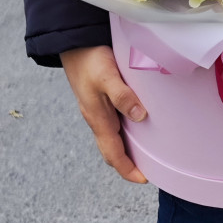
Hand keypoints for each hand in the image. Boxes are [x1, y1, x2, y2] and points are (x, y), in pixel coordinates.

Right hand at [60, 45, 147, 183]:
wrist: (74, 43)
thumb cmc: (90, 59)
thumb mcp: (107, 77)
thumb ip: (123, 96)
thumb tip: (140, 116)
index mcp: (97, 118)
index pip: (113, 154)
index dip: (127, 169)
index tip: (144, 179)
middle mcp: (96, 117)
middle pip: (111, 149)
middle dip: (127, 163)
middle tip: (148, 170)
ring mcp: (96, 109)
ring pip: (112, 136)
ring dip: (126, 147)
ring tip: (146, 151)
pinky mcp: (99, 98)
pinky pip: (112, 122)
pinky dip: (124, 131)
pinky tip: (137, 123)